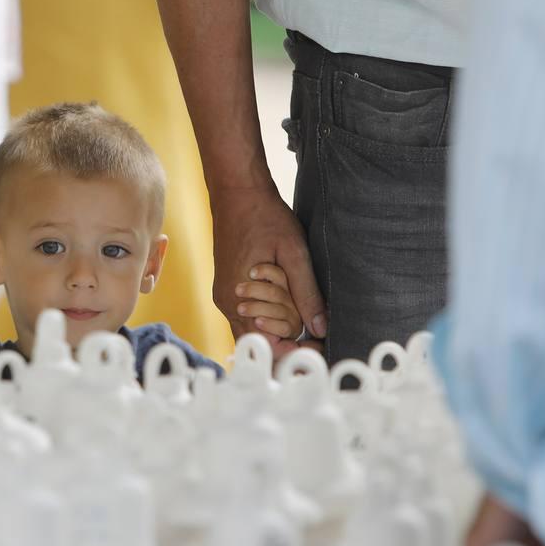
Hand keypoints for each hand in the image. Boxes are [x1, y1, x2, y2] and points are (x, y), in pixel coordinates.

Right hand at [212, 185, 325, 357]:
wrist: (237, 193)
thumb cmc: (266, 218)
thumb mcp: (294, 254)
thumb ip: (307, 293)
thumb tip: (320, 327)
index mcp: (240, 299)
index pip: (265, 345)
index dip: (292, 352)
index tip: (318, 347)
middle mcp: (227, 304)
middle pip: (257, 342)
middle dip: (287, 345)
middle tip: (317, 338)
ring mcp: (224, 297)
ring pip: (251, 330)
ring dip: (277, 331)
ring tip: (305, 323)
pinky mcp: (227, 289)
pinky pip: (246, 316)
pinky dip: (268, 318)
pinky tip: (287, 306)